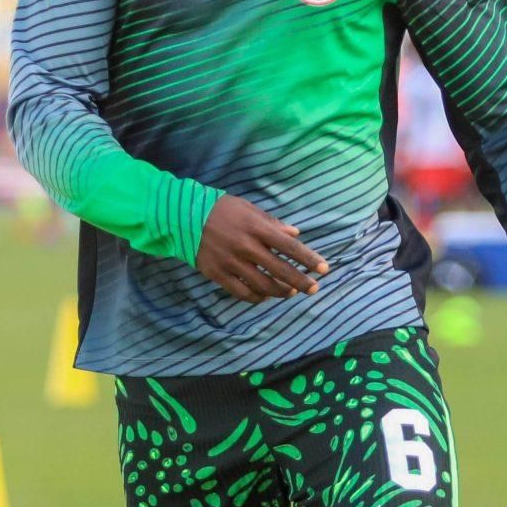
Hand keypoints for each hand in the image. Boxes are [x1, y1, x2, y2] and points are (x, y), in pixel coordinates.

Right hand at [196, 196, 327, 301]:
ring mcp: (231, 263)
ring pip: (263, 286)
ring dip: (280, 292)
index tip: (324, 269)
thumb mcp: (248, 208)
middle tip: (313, 289)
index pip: (289, 247)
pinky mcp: (218, 274)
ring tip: (290, 292)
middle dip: (301, 282)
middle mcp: (246, 247)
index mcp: (256, 228)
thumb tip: (295, 234)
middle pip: (280, 270)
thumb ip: (272, 223)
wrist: (182, 217)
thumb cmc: (220, 210)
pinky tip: (265, 296)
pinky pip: (242, 293)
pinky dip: (257, 298)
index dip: (308, 259)